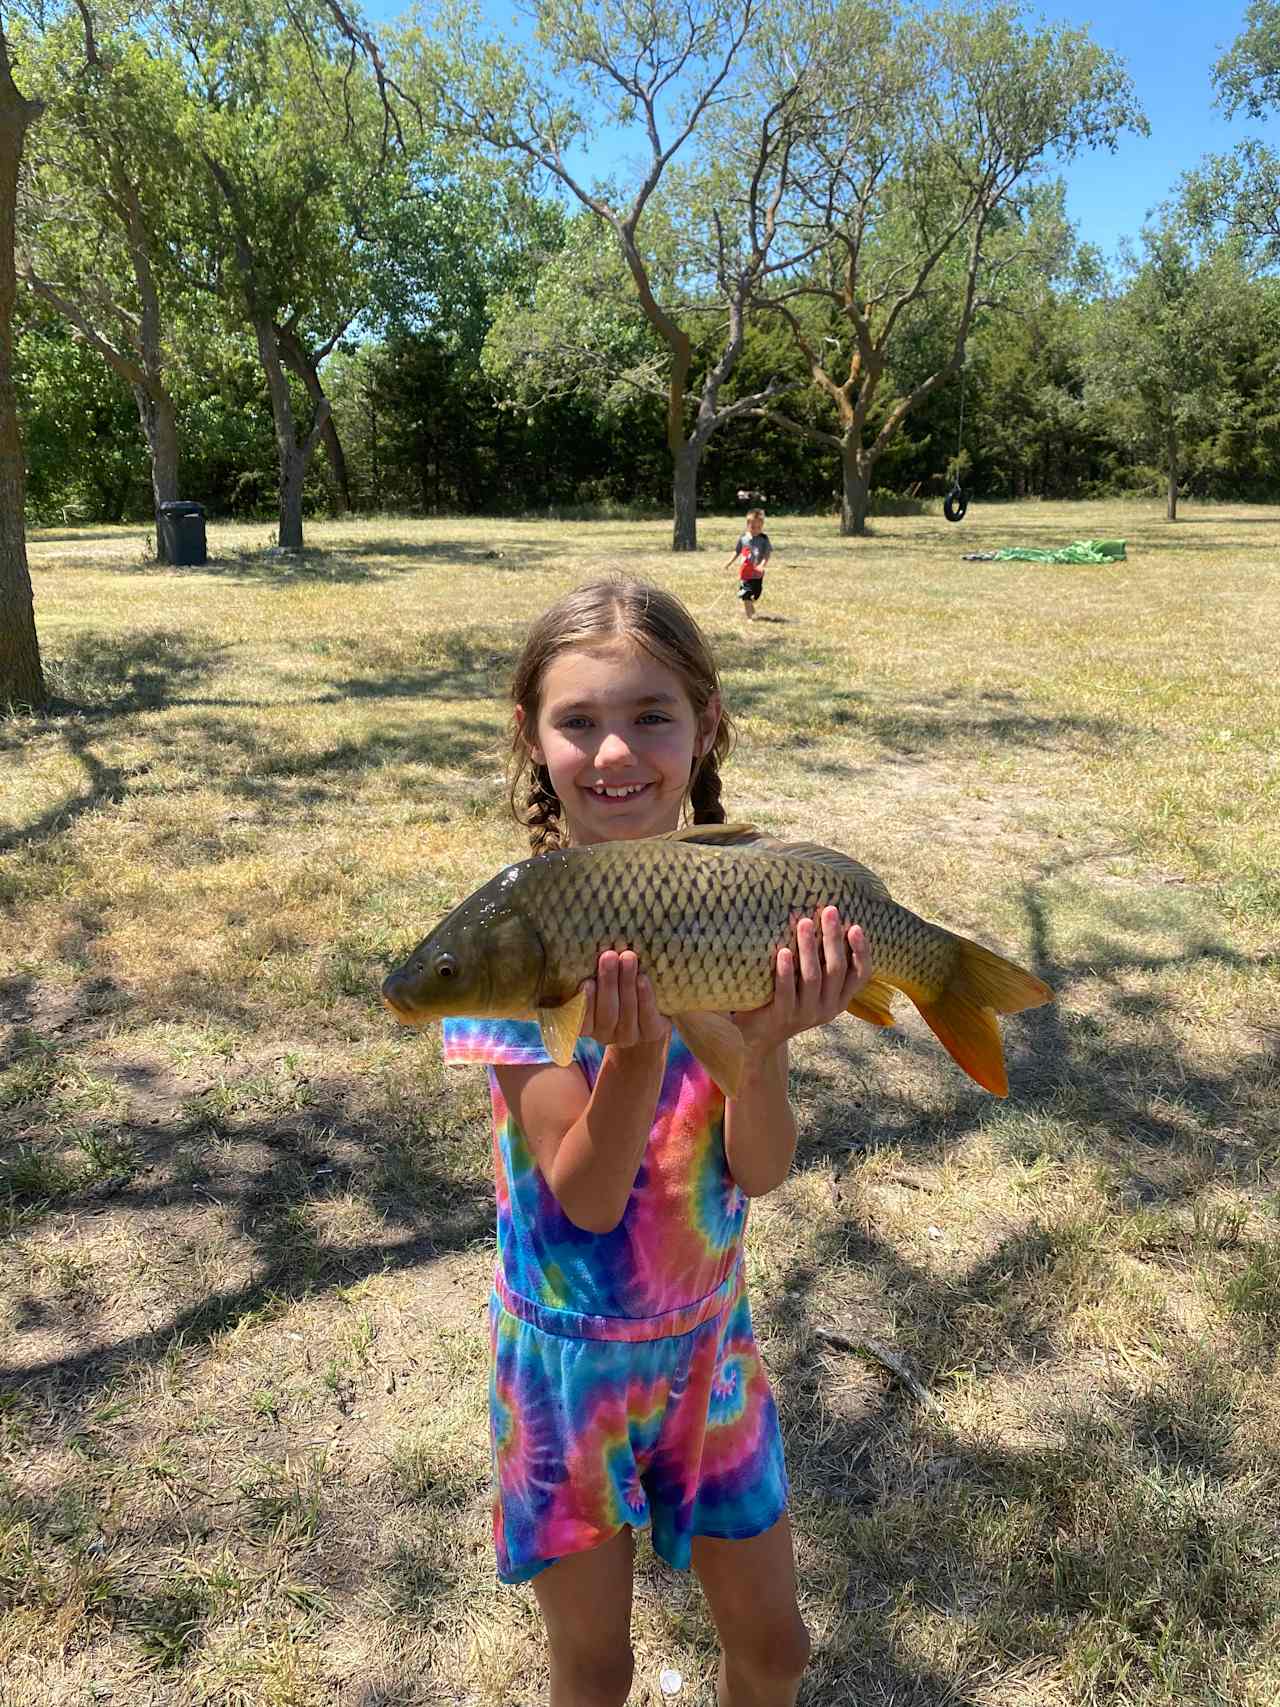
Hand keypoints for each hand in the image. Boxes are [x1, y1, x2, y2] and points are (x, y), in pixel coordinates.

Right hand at [580, 950, 670, 1051]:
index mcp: (586, 1024)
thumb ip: (592, 976)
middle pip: (607, 1013)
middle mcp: (605, 1034)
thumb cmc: (615, 992)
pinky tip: (642, 978)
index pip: (581, 1019)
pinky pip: (647, 1015)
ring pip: (627, 1011)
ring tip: (628, 957)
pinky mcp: (651, 1033)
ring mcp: (629, 1037)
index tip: (587, 982)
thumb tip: (586, 948)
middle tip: (609, 956)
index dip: (585, 1002)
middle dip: (608, 983)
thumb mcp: (599, 987)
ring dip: (627, 983)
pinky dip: (644, 996)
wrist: (648, 1016)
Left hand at [732, 910, 869, 1052]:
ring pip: (813, 978)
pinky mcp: (783, 1017)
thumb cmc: (787, 999)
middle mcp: (828, 1008)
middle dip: (833, 938)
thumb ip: (820, 962)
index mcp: (839, 999)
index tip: (855, 926)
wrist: (760, 1036)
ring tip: (804, 923)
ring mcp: (806, 1014)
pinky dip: (786, 971)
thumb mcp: (810, 986)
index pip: (860, 975)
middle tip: (828, 911)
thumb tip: (822, 918)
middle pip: (836, 969)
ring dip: (809, 948)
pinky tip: (784, 952)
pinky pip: (786, 991)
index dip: (861, 951)